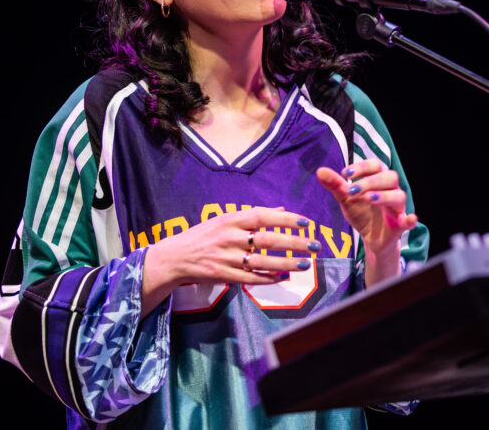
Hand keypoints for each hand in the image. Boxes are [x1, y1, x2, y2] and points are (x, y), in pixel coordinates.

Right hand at [141, 207, 317, 315]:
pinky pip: (251, 279)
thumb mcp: (225, 220)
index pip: (262, 216)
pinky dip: (269, 278)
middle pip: (267, 240)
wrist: (174, 258)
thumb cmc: (203, 235)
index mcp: (230, 220)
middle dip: (294, 243)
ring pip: (263, 262)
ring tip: (306, 264)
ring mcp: (226, 258)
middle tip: (314, 245)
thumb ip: (253, 216)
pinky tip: (283, 277)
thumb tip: (281, 209)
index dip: (285, 219)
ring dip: (287, 264)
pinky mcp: (223, 276)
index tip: (305, 222)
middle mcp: (229, 237)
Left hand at [316, 159, 417, 257]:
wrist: (371, 239)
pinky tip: (408, 219)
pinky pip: (409, 221)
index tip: (346, 173)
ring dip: (384, 195)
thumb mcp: (346, 199)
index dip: (362, 167)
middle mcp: (391, 191)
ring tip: (368, 198)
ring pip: (399, 195)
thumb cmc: (362, 213)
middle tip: (352, 189)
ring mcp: (397, 208)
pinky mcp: (400, 225)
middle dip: (371, 181)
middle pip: (390, 177)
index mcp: (378, 181)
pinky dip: (410, 219)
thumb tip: (320, 171)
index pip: (376, 165)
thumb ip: (335, 185)